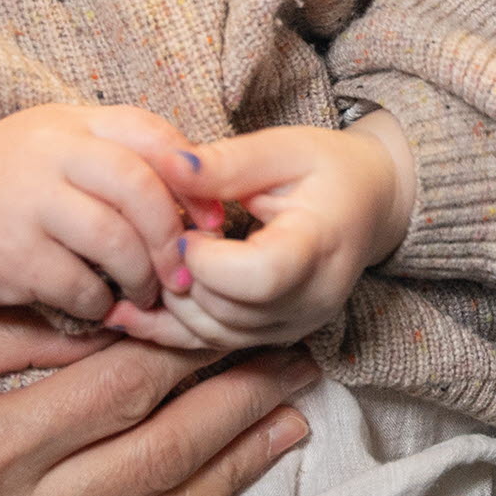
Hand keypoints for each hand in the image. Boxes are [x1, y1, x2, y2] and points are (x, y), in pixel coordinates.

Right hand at [0, 102, 198, 322]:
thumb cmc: (13, 184)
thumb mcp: (63, 147)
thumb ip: (125, 157)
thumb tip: (205, 198)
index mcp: (72, 123)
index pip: (151, 134)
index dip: (193, 180)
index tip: (212, 220)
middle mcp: (50, 154)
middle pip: (139, 187)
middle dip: (172, 236)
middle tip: (184, 271)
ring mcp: (27, 203)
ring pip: (114, 239)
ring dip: (142, 276)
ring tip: (144, 294)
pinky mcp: (8, 256)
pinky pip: (77, 283)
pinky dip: (100, 302)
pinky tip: (100, 307)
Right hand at [0, 307, 314, 495]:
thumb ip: (6, 329)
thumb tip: (113, 310)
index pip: (121, 390)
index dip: (195, 349)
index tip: (246, 310)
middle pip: (158, 457)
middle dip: (239, 403)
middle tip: (301, 356)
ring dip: (232, 468)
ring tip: (291, 419)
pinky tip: (224, 487)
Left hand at [110, 121, 410, 353]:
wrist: (367, 205)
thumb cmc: (327, 170)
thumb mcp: (282, 150)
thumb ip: (226, 163)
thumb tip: (165, 165)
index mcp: (320, 246)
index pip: (258, 277)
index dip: (206, 260)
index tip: (186, 229)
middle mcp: (311, 300)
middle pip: (224, 309)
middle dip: (180, 275)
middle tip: (164, 237)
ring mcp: (294, 326)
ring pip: (210, 334)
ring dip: (171, 300)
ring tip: (157, 259)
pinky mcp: (273, 337)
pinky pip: (210, 346)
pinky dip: (167, 328)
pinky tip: (128, 311)